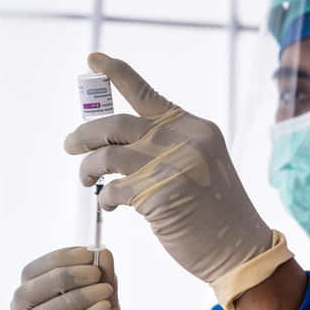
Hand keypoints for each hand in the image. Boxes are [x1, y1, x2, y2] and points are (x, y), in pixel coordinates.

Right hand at [7, 246, 129, 309]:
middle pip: (26, 293)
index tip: (87, 252)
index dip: (56, 260)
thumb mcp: (107, 309)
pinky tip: (104, 308)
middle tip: (94, 271)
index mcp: (29, 309)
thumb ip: (104, 282)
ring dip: (74, 297)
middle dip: (62, 276)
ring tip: (105, 290)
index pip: (30, 275)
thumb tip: (103, 251)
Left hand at [64, 53, 273, 285]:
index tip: (92, 59)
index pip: (147, 95)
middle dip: (85, 134)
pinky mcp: (157, 194)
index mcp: (195, 128)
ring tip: (85, 179)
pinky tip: (110, 205)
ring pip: (108, 155)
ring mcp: (170, 165)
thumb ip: (167, 147)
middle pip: (117, 125)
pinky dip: (105, 197)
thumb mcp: (200, 166)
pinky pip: (112, 188)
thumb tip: (117, 144)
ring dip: (88, 168)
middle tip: (69, 145)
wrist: (240, 249)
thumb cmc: (216, 214)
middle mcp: (184, 140)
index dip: (116, 74)